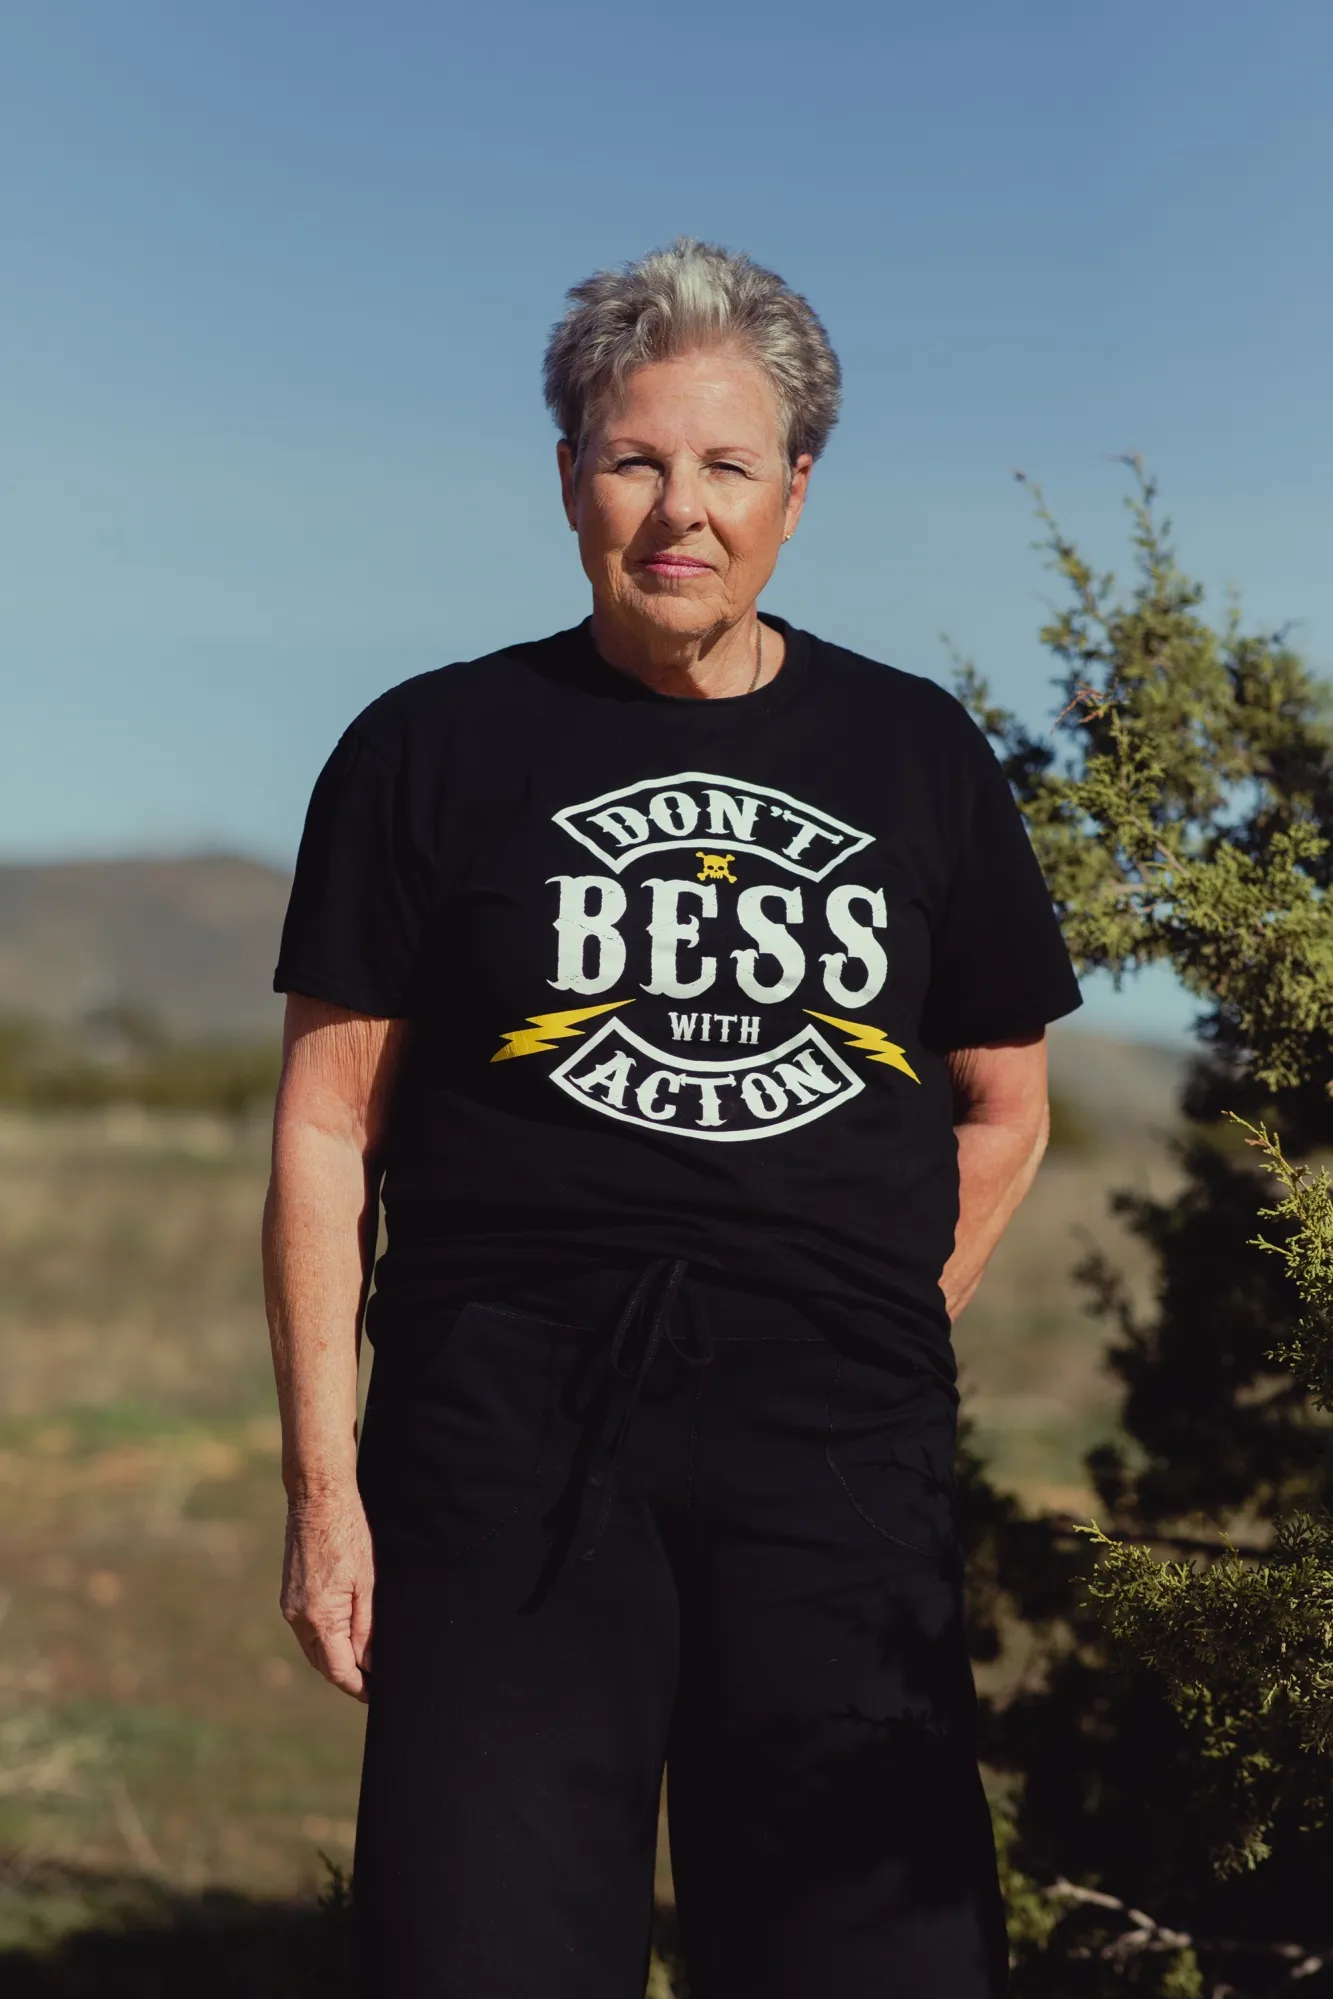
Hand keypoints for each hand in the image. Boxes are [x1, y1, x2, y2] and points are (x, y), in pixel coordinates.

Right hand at [281, 1492, 375, 1700]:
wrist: (317, 1498)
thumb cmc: (349, 1534)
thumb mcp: (368, 1583)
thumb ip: (367, 1627)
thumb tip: (370, 1664)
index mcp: (319, 1618)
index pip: (338, 1670)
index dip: (359, 1687)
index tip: (378, 1695)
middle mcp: (298, 1617)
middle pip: (324, 1663)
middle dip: (348, 1676)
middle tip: (375, 1682)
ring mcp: (290, 1606)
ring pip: (314, 1647)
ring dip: (336, 1658)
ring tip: (364, 1662)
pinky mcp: (290, 1594)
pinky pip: (307, 1629)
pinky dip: (326, 1638)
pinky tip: (345, 1633)